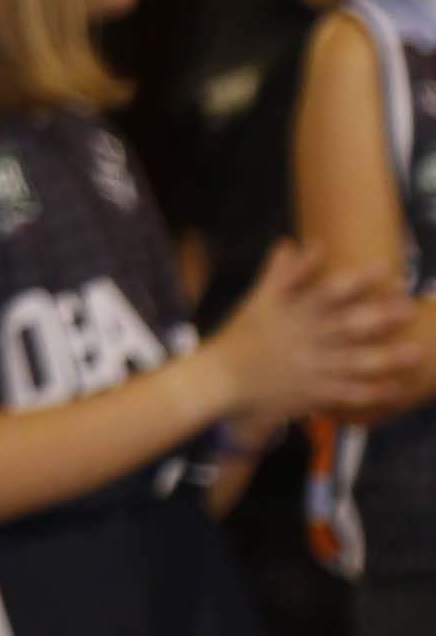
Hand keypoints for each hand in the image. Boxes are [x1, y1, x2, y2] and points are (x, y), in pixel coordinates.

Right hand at [207, 241, 432, 426]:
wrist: (220, 378)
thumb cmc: (241, 335)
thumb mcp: (257, 299)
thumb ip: (280, 272)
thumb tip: (294, 242)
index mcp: (294, 313)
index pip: (331, 292)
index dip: (360, 280)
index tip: (387, 269)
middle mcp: (307, 339)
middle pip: (350, 327)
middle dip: (383, 317)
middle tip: (411, 308)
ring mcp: (312, 368)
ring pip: (355, 362)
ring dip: (388, 358)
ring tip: (417, 351)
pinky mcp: (313, 393)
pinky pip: (347, 393)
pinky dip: (373, 392)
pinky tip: (396, 388)